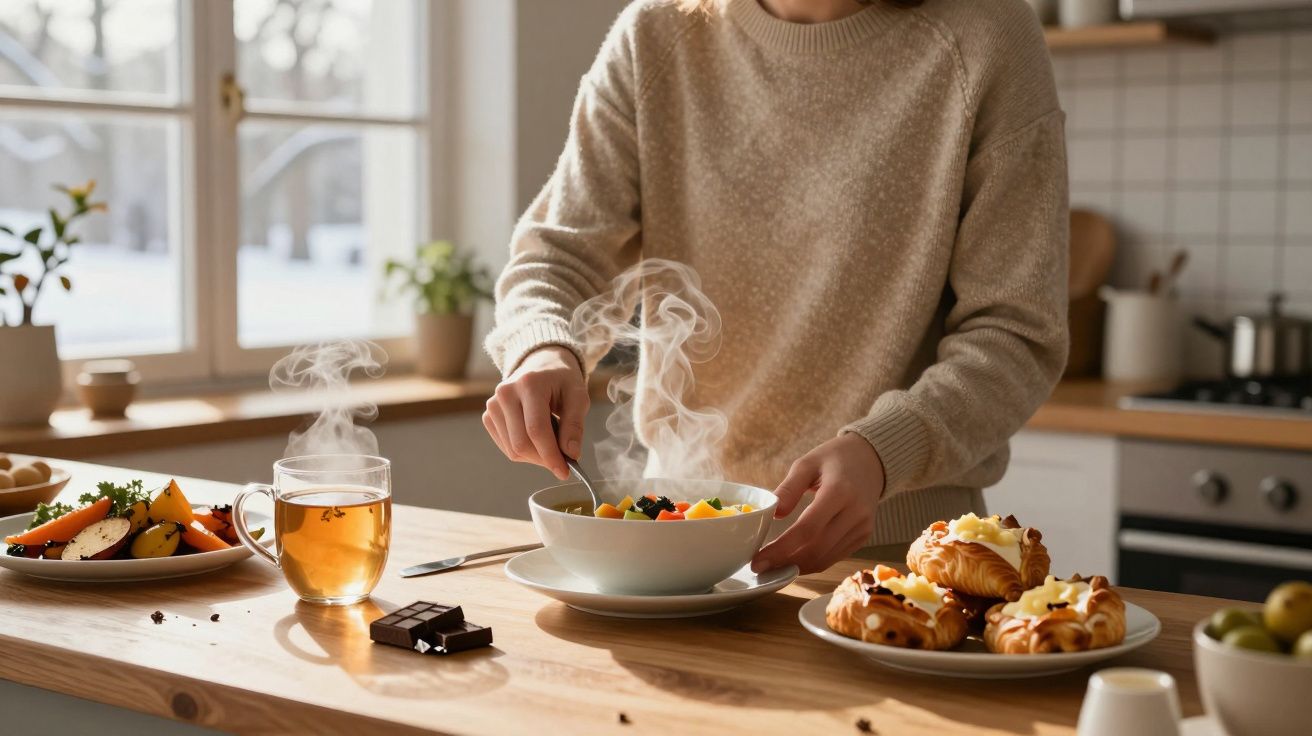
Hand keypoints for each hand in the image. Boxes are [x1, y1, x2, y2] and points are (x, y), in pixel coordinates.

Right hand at [483, 346, 588, 480]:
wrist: (540, 364)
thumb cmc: (561, 380)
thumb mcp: (578, 396)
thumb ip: (575, 425)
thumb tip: (571, 454)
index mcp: (529, 384)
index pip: (536, 429)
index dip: (550, 455)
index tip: (565, 472)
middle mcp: (505, 393)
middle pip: (522, 443)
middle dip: (544, 459)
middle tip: (562, 460)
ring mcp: (493, 405)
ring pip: (513, 449)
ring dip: (535, 456)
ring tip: (551, 440)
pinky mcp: (489, 416)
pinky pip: (506, 447)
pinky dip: (524, 451)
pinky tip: (536, 438)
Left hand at [751, 434, 884, 574]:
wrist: (871, 460)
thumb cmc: (835, 459)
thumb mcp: (807, 462)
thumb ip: (789, 488)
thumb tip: (773, 514)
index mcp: (840, 491)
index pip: (808, 529)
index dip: (782, 549)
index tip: (758, 559)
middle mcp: (855, 513)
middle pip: (816, 549)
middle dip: (785, 562)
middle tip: (759, 567)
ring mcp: (862, 528)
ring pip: (826, 558)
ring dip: (797, 567)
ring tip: (772, 567)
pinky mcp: (863, 536)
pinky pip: (835, 557)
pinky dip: (812, 563)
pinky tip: (793, 562)